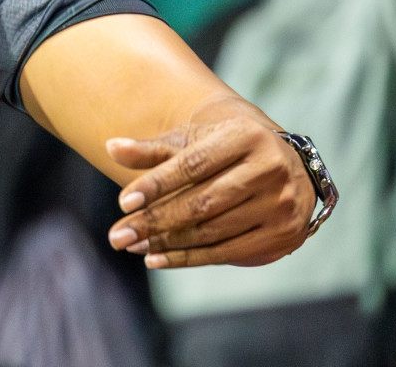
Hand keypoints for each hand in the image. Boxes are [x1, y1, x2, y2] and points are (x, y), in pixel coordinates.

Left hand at [103, 105, 316, 268]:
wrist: (285, 166)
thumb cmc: (227, 149)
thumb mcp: (195, 141)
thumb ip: (154, 150)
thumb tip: (110, 147)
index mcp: (245, 136)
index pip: (193, 164)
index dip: (156, 183)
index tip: (123, 202)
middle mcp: (269, 168)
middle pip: (202, 202)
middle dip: (155, 221)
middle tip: (118, 236)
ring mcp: (280, 204)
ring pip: (212, 230)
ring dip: (167, 242)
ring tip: (133, 246)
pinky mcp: (282, 234)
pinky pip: (227, 252)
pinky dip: (188, 258)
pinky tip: (157, 259)